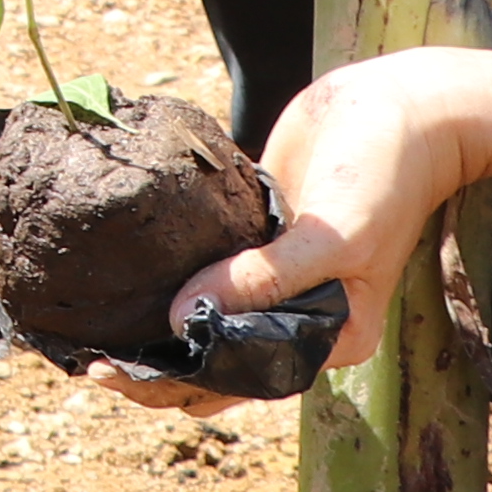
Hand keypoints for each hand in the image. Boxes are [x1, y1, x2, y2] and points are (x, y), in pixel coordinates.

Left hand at [100, 49, 491, 415]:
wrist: (404, 106)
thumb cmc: (384, 177)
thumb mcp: (331, 239)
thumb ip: (262, 282)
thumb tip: (184, 320)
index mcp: (325, 337)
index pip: (238, 380)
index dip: (174, 386)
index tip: (114, 374)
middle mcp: (295, 316)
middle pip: (213, 357)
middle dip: (153, 366)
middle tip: (87, 360)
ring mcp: (270, 275)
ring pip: (201, 312)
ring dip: (153, 324)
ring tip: (90, 328)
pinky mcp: (253, 231)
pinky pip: (202, 260)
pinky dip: (165, 272)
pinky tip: (118, 274)